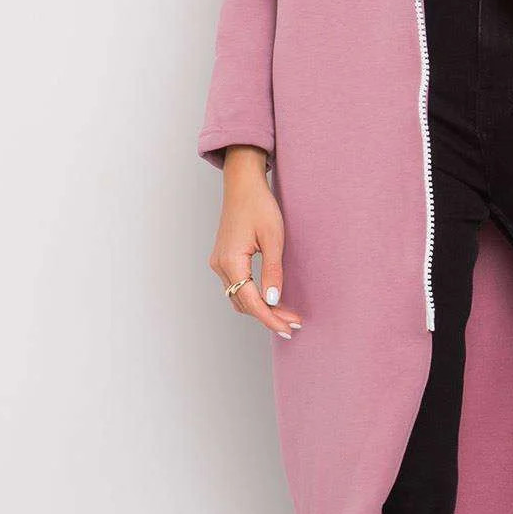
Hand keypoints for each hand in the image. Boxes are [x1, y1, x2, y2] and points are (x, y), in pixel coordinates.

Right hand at [209, 148, 303, 337]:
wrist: (242, 185)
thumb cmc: (259, 206)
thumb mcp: (273, 238)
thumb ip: (273, 271)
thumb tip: (273, 300)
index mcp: (231, 261)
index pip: (251, 301)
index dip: (270, 318)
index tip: (288, 328)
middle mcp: (220, 265)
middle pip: (243, 303)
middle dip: (268, 316)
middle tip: (293, 324)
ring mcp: (219, 263)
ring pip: (239, 298)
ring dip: (261, 309)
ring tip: (286, 316)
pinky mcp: (223, 259)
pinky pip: (237, 287)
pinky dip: (253, 297)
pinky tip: (271, 300)